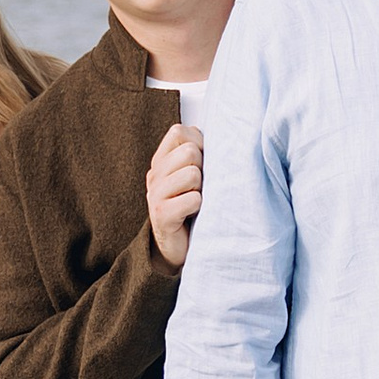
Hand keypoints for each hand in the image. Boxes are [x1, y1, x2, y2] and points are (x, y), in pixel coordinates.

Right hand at [147, 123, 204, 269]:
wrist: (177, 246)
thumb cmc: (191, 206)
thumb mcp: (193, 175)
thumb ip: (199, 152)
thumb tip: (223, 134)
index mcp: (161, 160)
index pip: (179, 131)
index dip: (198, 142)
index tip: (203, 162)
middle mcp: (154, 174)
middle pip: (189, 152)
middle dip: (203, 169)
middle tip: (199, 187)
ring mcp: (155, 194)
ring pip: (192, 174)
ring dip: (202, 189)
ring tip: (197, 200)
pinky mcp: (161, 214)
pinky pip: (193, 199)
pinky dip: (200, 207)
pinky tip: (194, 214)